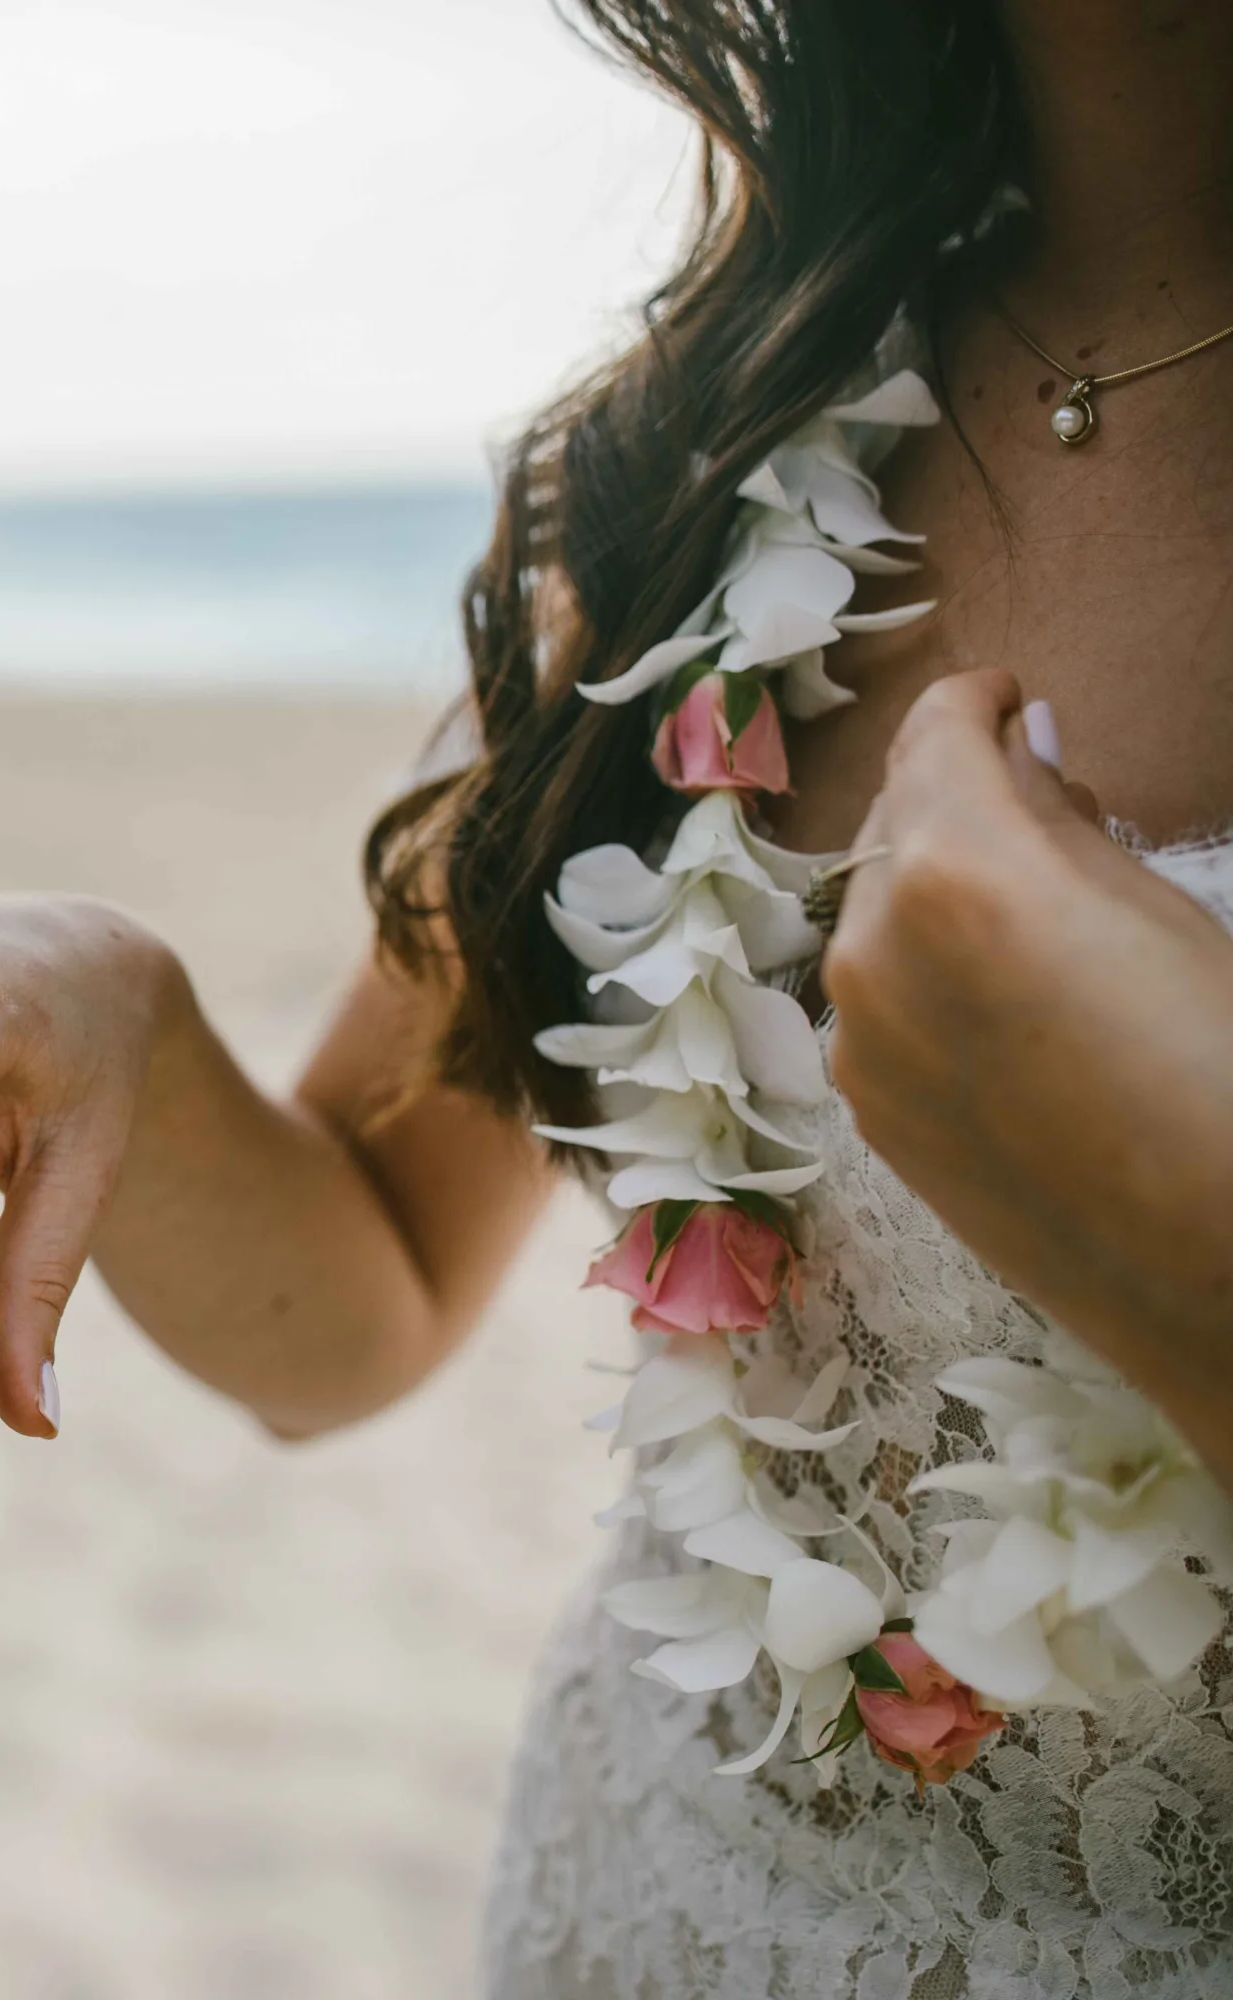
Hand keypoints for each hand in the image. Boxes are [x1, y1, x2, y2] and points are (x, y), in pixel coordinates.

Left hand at [827, 670, 1232, 1470]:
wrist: (1216, 1268)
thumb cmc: (1223, 1070)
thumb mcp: (1157, 910)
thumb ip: (1061, 823)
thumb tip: (1013, 757)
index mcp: (953, 870)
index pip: (936, 737)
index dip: (974, 703)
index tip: (1003, 697)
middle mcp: (871, 944)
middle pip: (897, 823)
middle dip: (954, 794)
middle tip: (1035, 793)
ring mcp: (855, 1036)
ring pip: (878, 916)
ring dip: (935, 888)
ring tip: (1034, 903)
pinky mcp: (865, 1110)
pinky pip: (881, 1002)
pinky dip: (925, 972)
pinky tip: (1006, 995)